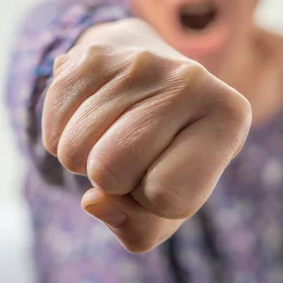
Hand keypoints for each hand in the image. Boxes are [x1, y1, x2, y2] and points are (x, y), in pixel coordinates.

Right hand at [42, 18, 251, 251]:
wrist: (147, 70)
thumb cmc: (166, 146)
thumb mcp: (174, 199)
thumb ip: (141, 228)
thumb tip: (93, 201)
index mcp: (229, 115)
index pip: (170, 196)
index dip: (154, 199)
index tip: (164, 171)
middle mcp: (191, 78)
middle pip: (112, 171)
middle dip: (114, 179)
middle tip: (134, 150)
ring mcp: (139, 60)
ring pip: (75, 151)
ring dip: (86, 157)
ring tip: (115, 128)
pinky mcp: (92, 54)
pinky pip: (53, 129)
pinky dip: (64, 135)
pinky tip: (93, 112)